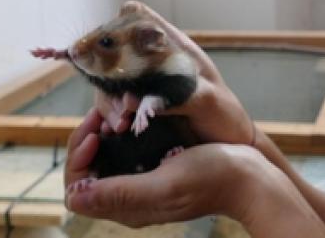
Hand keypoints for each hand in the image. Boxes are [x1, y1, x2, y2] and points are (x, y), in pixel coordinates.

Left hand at [64, 108, 265, 226]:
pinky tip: (131, 120)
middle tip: (102, 116)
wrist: (250, 178)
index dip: (78, 158)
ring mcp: (144, 187)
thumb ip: (121, 192)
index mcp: (128, 209)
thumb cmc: (213, 178)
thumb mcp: (165, 181)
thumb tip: (74, 199)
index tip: (96, 131)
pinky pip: (125, 157)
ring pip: (104, 163)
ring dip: (103, 137)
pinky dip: (120, 138)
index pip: (77, 190)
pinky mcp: (157, 173)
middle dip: (87, 143)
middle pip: (87, 174)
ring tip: (114, 115)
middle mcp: (130, 202)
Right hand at [95, 1, 254, 144]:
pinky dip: (110, 117)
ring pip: (109, 82)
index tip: (112, 46)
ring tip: (119, 125)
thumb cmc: (225, 113)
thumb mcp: (208, 101)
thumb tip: (132, 101)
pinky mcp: (140, 106)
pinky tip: (116, 130)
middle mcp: (155, 62)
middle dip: (106, 76)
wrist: (229, 141)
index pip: (140, 18)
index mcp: (175, 48)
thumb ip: (176, 98)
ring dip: (108, 102)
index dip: (121, 22)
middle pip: (114, 52)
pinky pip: (115, 105)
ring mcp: (145, 83)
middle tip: (122, 106)